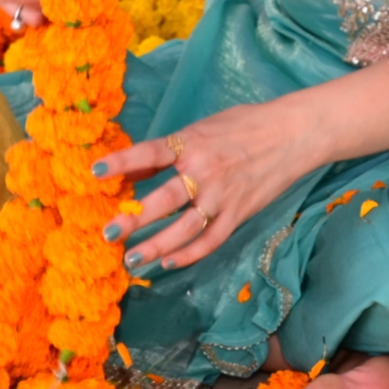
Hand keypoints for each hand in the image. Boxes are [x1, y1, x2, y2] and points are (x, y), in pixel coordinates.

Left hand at [97, 98, 320, 271]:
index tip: (95, 172)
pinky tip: (169, 263)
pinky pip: (211, 240)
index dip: (122, 162)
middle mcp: (206, 171)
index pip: (151, 153)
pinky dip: (189, 254)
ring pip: (186, 228)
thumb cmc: (244, 126)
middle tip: (109, 233)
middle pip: (164, 200)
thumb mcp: (203, 128)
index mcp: (193, 143)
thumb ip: (170, 151)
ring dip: (157, 246)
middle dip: (134, 219)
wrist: (293, 135)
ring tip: (133, 260)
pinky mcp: (239, 214)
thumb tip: (133, 168)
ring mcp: (223, 196)